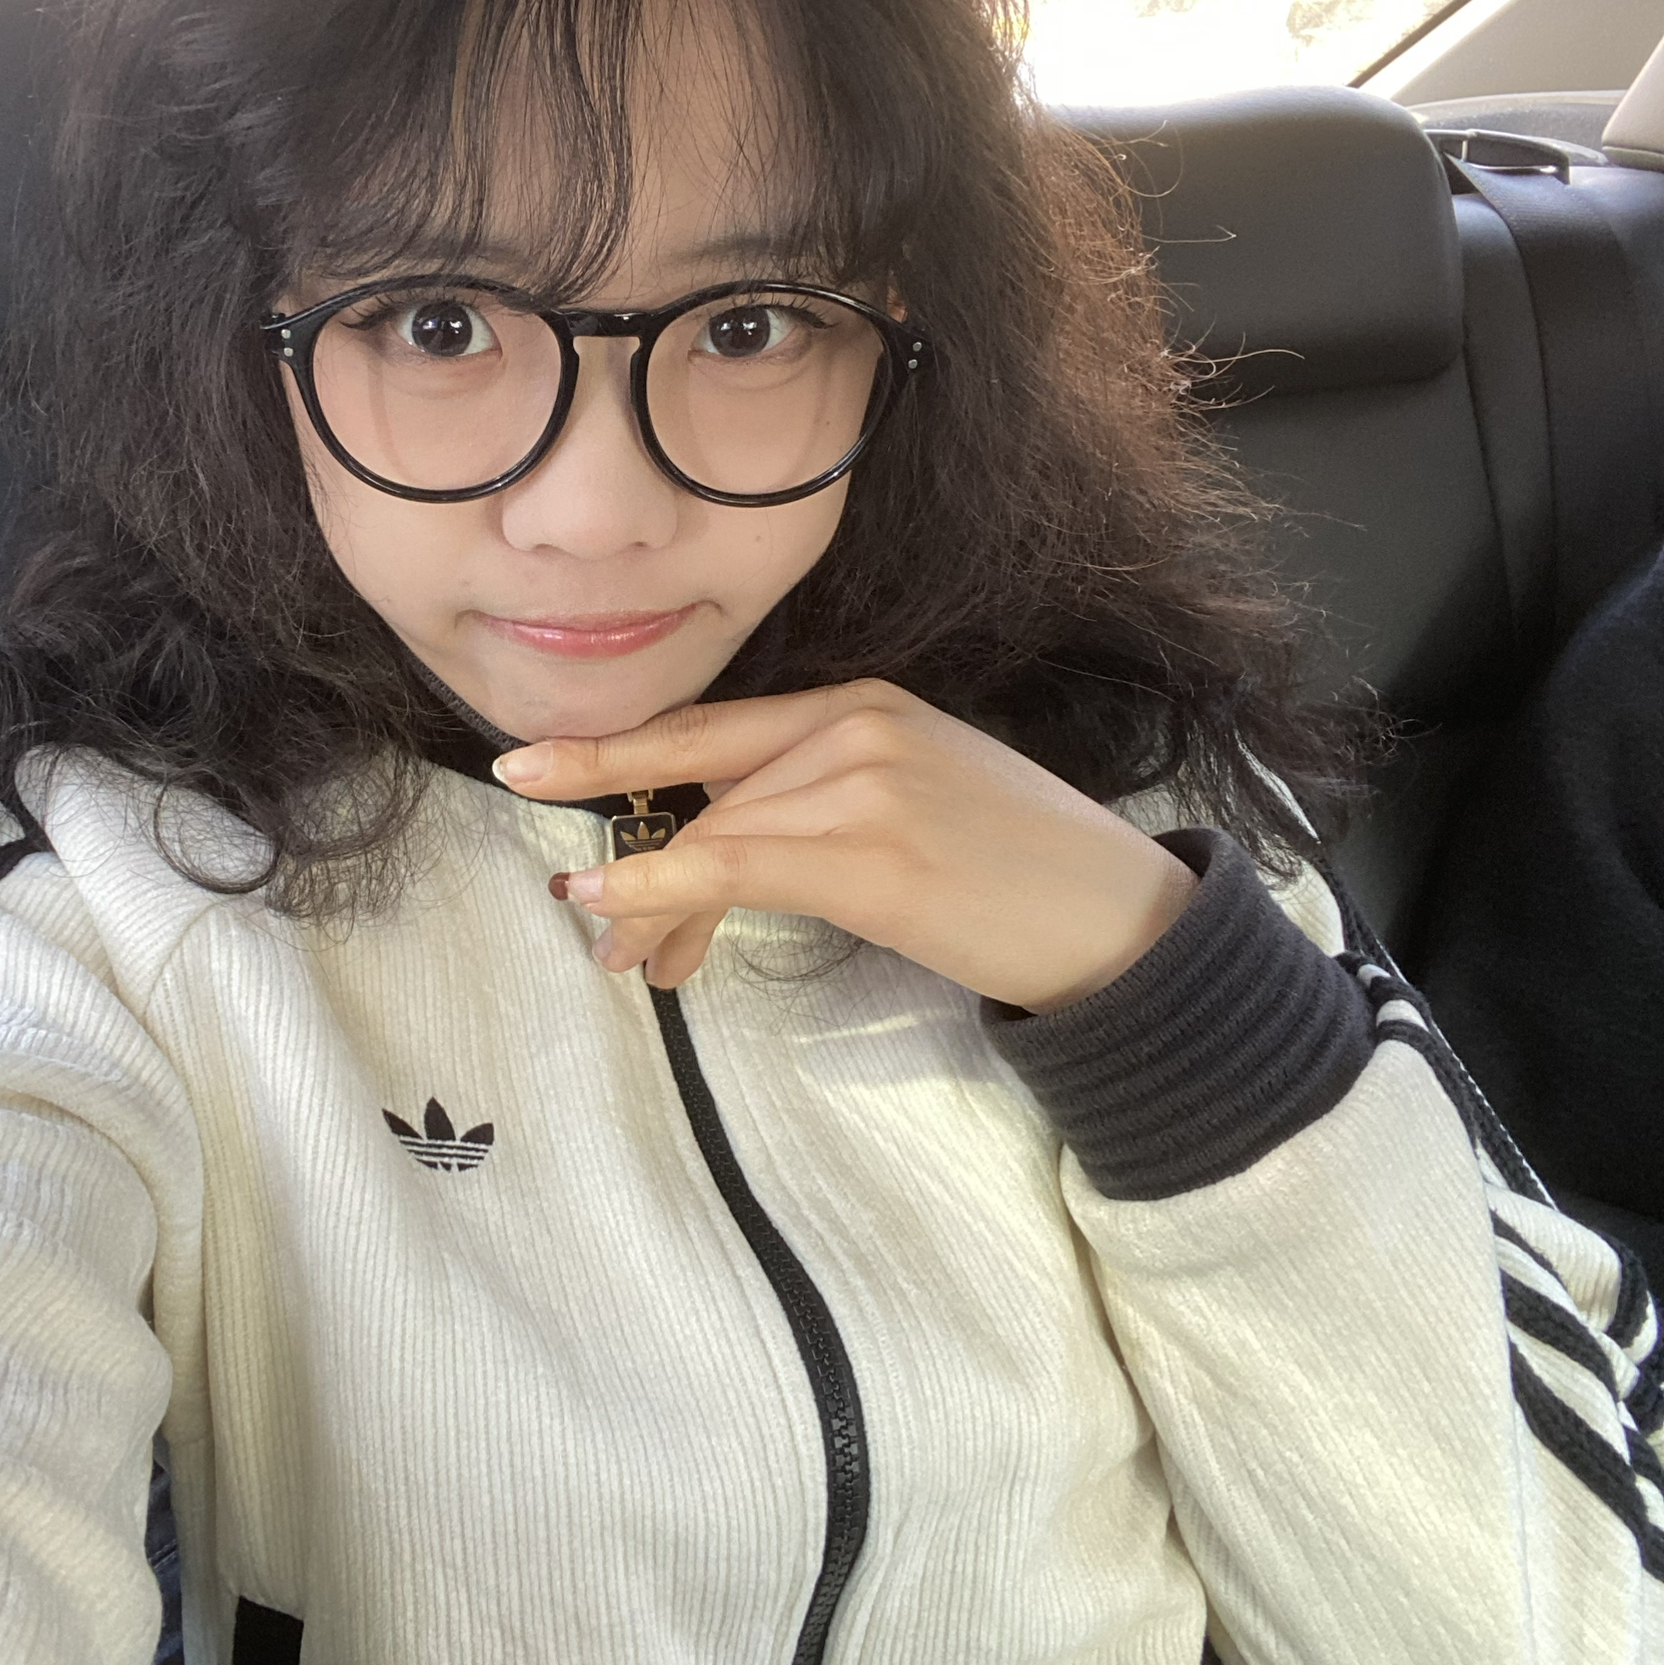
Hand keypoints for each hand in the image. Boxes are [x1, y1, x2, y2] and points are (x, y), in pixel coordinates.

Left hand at [494, 679, 1199, 1007]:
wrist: (1124, 921)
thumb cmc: (1023, 876)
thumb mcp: (918, 804)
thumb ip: (821, 805)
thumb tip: (715, 854)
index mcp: (864, 704)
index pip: (717, 728)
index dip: (622, 746)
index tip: (539, 763)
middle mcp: (856, 725)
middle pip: (700, 774)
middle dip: (613, 815)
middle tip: (542, 855)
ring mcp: (864, 782)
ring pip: (711, 831)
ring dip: (649, 902)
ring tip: (620, 959)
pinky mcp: (872, 853)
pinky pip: (734, 864)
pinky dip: (661, 888)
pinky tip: (616, 916)